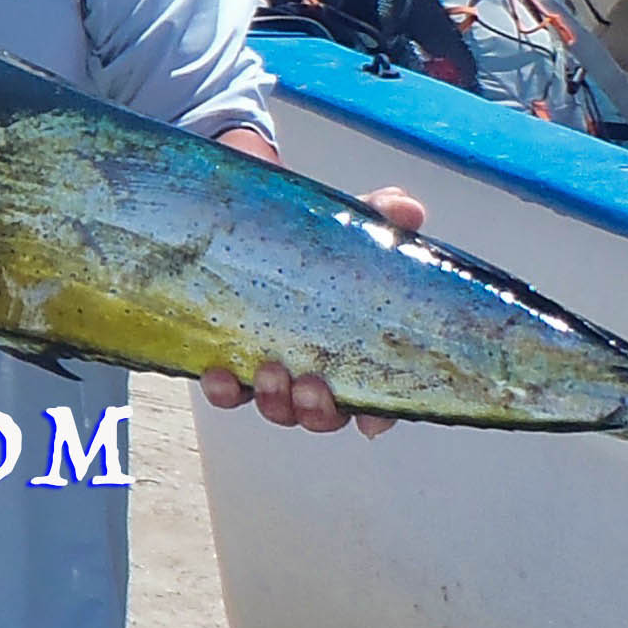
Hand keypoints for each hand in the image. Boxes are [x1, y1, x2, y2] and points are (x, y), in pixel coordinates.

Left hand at [201, 185, 428, 436]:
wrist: (243, 215)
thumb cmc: (310, 233)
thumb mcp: (348, 223)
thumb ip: (381, 215)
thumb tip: (407, 209)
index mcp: (354, 348)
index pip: (376, 397)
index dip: (377, 415)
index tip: (371, 418)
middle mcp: (315, 368)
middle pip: (324, 415)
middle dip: (319, 412)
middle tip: (310, 386)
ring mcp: (271, 368)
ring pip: (278, 409)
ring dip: (276, 402)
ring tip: (269, 372)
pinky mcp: (229, 360)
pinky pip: (228, 391)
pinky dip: (224, 391)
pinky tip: (219, 374)